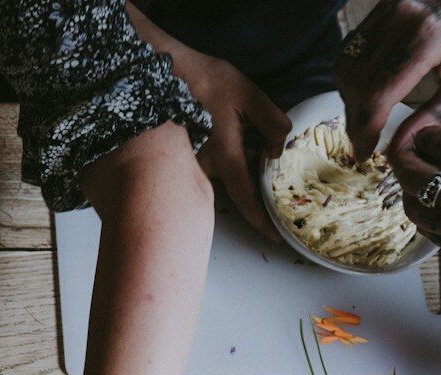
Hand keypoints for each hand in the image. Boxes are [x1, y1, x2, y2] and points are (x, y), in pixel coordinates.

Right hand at [172, 53, 290, 240]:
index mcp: (225, 154)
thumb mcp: (250, 95)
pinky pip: (202, 167)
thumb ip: (273, 124)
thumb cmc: (205, 80)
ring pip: (217, 176)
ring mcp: (187, 162)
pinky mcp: (178, 153)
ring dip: (232, 166)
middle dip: (248, 185)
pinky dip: (218, 158)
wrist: (161, 69)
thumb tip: (279, 151)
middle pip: (231, 187)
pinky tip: (219, 133)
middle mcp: (203, 166)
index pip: (246, 198)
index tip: (275, 238)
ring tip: (237, 140)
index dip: (261, 221)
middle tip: (261, 169)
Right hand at [336, 0, 440, 157]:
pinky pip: (353, 46)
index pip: (379, 94)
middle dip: (355, 116)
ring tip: (364, 117)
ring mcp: (389, 8)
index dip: (366, 129)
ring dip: (350, 96)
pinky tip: (367, 91)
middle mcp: (400, 19)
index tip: (364, 152)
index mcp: (427, 39)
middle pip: (356, 80)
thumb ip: (430, 117)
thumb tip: (397, 147)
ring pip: (346, 63)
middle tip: (362, 140)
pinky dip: (354, 73)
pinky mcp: (384, 6)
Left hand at [389, 126, 440, 287]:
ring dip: (409, 187)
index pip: (438, 141)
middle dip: (404, 159)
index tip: (420, 134)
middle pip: (416, 173)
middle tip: (402, 152)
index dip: (424, 136)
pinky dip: (424, 211)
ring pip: (415, 203)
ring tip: (415, 177)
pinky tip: (430, 202)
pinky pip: (429, 227)